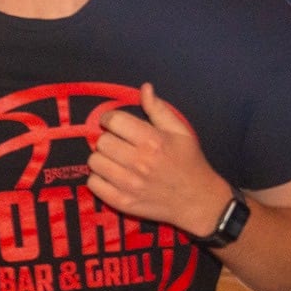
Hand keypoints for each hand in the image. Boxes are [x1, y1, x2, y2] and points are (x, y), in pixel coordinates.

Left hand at [87, 85, 229, 237]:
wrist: (198, 201)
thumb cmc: (190, 163)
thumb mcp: (180, 132)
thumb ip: (159, 109)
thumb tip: (145, 88)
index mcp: (153, 141)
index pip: (114, 121)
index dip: (110, 118)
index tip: (114, 123)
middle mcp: (139, 163)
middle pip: (102, 141)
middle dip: (108, 139)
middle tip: (119, 144)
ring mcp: (129, 184)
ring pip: (94, 162)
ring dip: (102, 159)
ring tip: (116, 161)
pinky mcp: (122, 202)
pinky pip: (93, 184)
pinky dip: (99, 179)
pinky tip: (113, 177)